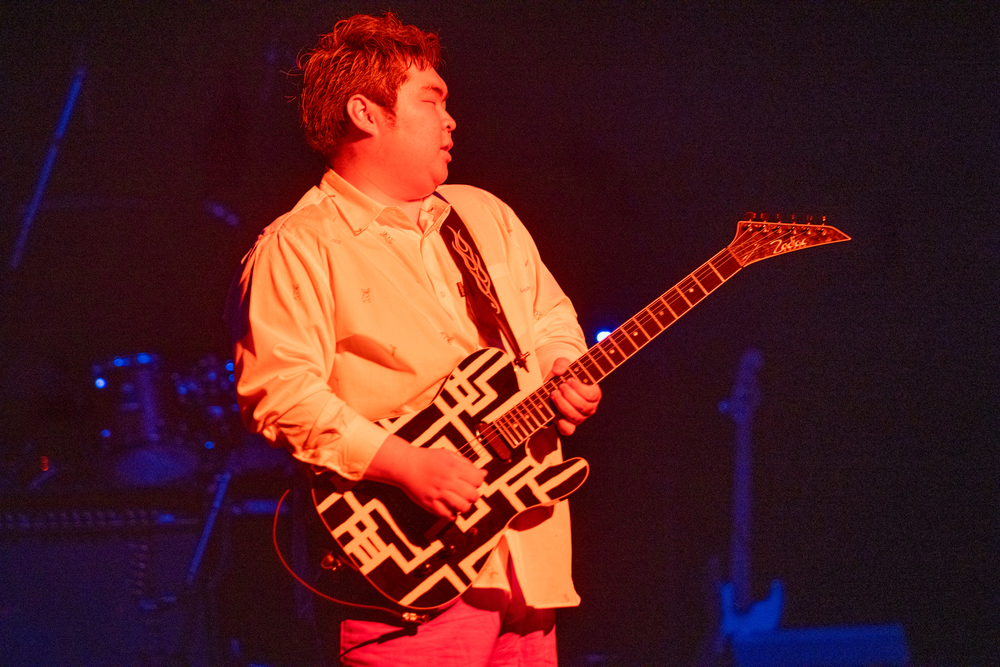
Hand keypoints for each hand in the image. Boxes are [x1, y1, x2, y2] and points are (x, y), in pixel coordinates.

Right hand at [364, 434, 485, 518]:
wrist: (405, 465)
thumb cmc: (428, 459)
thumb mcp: (448, 455)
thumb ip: (466, 464)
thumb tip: (484, 474)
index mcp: (454, 467)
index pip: (478, 480)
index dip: (477, 482)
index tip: (471, 481)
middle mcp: (447, 481)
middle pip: (473, 495)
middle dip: (473, 496)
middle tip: (466, 493)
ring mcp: (438, 493)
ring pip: (463, 507)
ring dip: (464, 506)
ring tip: (459, 502)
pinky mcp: (429, 504)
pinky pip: (447, 515)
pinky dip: (452, 515)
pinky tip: (449, 508)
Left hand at [546, 357, 601, 435]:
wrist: (554, 386)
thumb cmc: (563, 376)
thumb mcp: (563, 365)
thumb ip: (562, 364)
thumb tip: (559, 371)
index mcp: (594, 393)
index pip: (592, 395)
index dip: (579, 388)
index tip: (569, 380)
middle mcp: (589, 408)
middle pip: (583, 406)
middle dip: (569, 395)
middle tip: (560, 386)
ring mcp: (580, 418)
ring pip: (576, 417)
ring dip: (563, 405)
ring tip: (554, 394)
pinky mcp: (569, 425)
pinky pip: (568, 430)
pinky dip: (561, 424)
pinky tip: (555, 414)